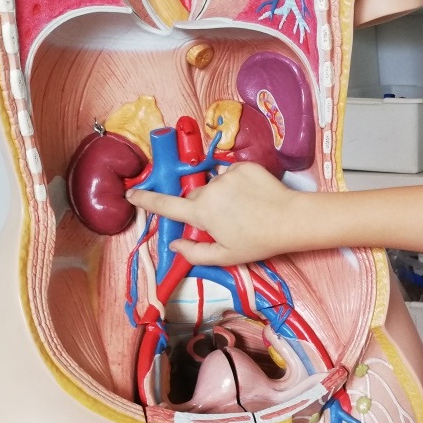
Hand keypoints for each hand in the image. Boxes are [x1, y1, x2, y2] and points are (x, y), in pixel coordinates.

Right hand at [126, 162, 303, 265]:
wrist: (291, 220)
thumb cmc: (258, 242)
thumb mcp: (225, 256)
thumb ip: (195, 253)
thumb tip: (174, 245)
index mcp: (201, 213)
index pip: (166, 205)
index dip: (146, 199)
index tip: (132, 193)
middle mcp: (209, 189)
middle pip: (194, 196)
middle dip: (202, 207)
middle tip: (225, 221)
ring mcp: (226, 175)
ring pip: (213, 185)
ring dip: (221, 195)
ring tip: (243, 209)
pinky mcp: (243, 165)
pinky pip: (231, 174)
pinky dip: (237, 184)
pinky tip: (252, 196)